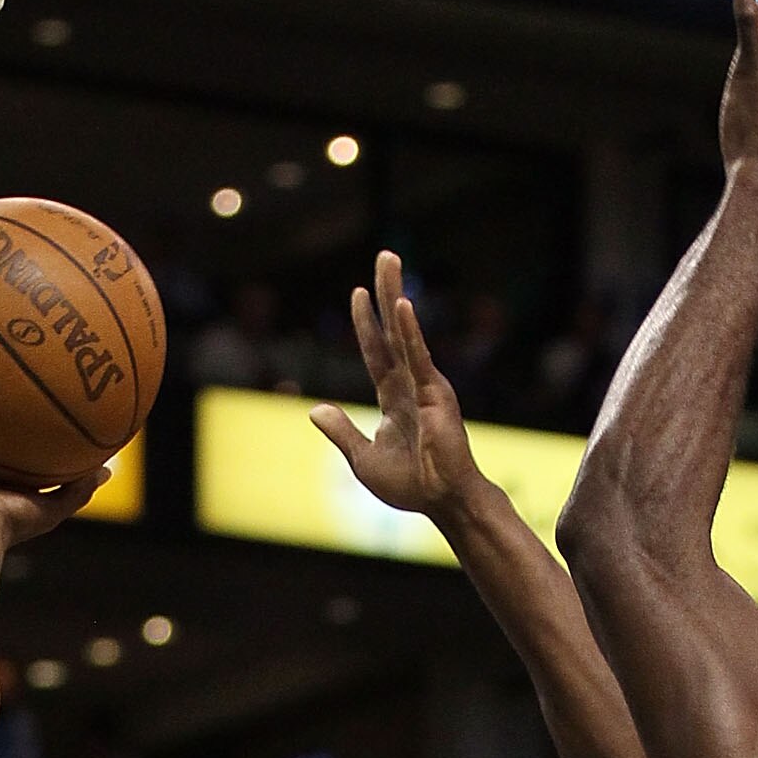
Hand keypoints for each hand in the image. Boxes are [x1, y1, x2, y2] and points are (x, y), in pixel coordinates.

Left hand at [311, 251, 481, 516]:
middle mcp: (411, 385)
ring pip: (405, 332)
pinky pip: (418, 356)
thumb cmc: (411, 486)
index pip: (376, 352)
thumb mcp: (363, 459)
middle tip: (385, 255)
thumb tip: (314, 409)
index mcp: (394, 399)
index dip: (366, 323)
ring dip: (395, 294)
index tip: (358, 292)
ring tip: (389, 260)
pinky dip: (409, 331)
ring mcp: (425, 385)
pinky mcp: (436, 394)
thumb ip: (341, 431)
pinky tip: (401, 305)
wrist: (443, 502)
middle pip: (393, 330)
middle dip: (386, 291)